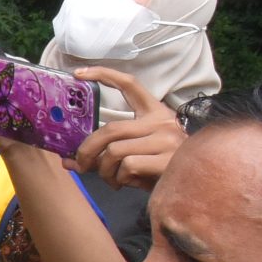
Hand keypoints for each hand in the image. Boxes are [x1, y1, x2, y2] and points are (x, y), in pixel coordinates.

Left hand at [72, 67, 183, 188]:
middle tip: (81, 165)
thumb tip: (67, 161)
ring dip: (104, 171)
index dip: (103, 75)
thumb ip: (104, 154)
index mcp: (155, 112)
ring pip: (114, 151)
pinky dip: (121, 179)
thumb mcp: (133, 155)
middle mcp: (162, 122)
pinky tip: (130, 183)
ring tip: (113, 180)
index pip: (129, 84)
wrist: (194, 187)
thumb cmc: (159, 169)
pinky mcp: (168, 160)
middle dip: (87, 150)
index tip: (77, 74)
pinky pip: (128, 166)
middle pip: (110, 129)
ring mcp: (167, 140)